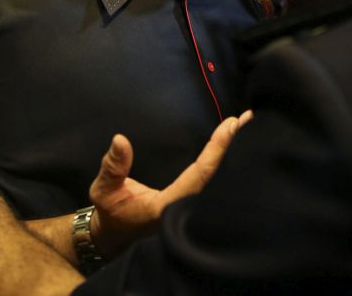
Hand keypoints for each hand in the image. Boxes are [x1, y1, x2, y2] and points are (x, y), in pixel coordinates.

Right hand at [89, 110, 251, 258]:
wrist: (116, 233)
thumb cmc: (111, 211)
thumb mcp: (103, 191)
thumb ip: (112, 168)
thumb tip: (120, 140)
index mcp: (168, 208)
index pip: (201, 175)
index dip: (217, 150)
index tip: (230, 125)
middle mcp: (186, 209)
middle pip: (219, 177)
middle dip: (234, 146)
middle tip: (248, 118)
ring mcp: (191, 208)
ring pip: (219, 179)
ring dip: (233, 151)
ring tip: (247, 123)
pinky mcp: (191, 202)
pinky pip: (212, 179)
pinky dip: (224, 158)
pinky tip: (233, 142)